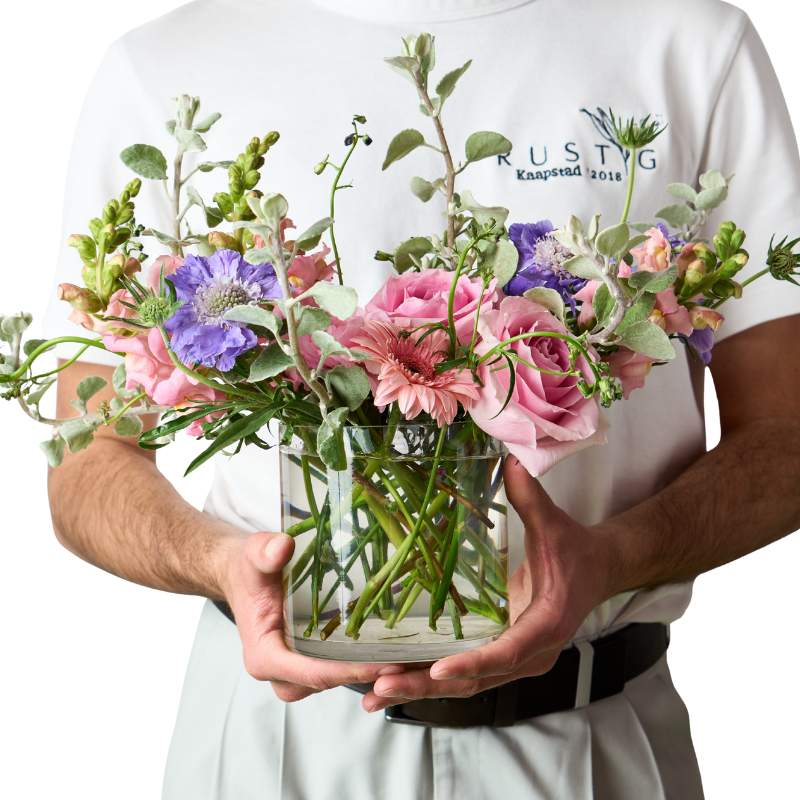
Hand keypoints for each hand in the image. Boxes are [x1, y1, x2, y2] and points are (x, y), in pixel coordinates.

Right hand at [222, 532, 402, 702]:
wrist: (244, 574)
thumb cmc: (249, 568)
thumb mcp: (254, 554)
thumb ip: (265, 552)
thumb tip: (282, 547)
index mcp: (264, 655)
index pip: (310, 672)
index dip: (347, 670)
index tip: (380, 664)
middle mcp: (279, 670)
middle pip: (325, 682)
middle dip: (364, 675)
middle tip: (404, 662)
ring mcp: (294, 669)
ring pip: (333, 680)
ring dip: (366, 672)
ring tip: (406, 657)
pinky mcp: (307, 660)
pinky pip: (335, 668)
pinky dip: (360, 662)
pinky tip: (391, 648)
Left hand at [362, 458, 617, 711]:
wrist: (595, 571)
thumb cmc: (574, 549)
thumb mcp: (553, 523)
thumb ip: (530, 497)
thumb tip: (509, 460)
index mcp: (546, 626)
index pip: (508, 652)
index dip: (473, 663)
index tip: (438, 670)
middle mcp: (529, 654)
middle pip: (475, 679)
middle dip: (426, 684)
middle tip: (381, 686)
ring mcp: (513, 660)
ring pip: (463, 684)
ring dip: (417, 689)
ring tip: (371, 695)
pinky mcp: (499, 656)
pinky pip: (461, 673)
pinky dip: (426, 679)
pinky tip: (388, 682)